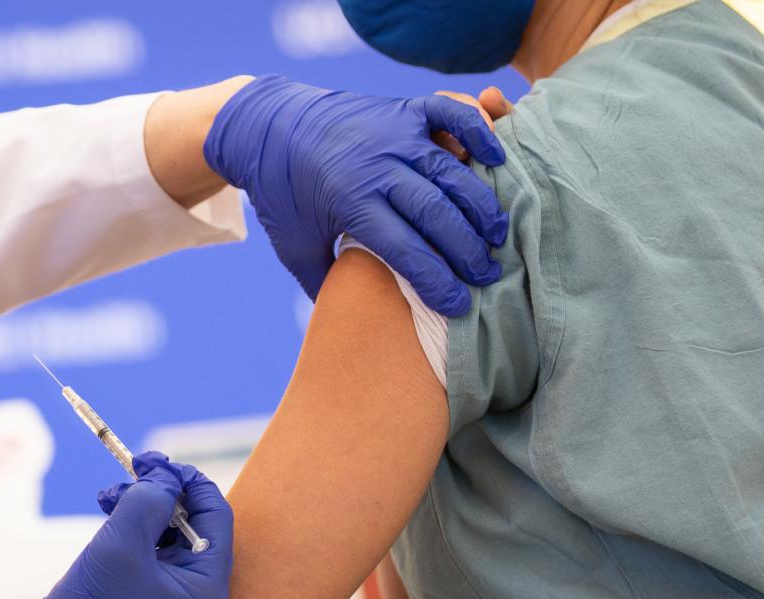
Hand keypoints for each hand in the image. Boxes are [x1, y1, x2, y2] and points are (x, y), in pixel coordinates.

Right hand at [0, 452, 232, 598]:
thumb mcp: (123, 540)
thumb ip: (150, 498)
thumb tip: (166, 477)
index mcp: (208, 589)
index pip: (216, 517)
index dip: (190, 482)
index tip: (159, 461)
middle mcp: (200, 594)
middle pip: (194, 521)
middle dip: (161, 491)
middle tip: (135, 464)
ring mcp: (175, 596)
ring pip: (169, 529)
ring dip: (141, 504)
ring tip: (108, 494)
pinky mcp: (151, 593)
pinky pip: (151, 546)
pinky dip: (131, 523)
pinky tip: (107, 509)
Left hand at [204, 75, 508, 316]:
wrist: (267, 124)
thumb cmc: (282, 193)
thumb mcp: (293, 245)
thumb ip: (324, 282)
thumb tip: (354, 324)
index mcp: (349, 202)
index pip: (405, 250)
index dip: (436, 281)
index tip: (459, 305)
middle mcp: (376, 165)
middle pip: (437, 213)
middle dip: (467, 250)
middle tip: (487, 275)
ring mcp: (393, 132)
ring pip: (452, 171)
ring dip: (480, 205)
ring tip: (496, 236)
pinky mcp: (403, 108)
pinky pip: (450, 113)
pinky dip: (477, 130)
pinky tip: (496, 159)